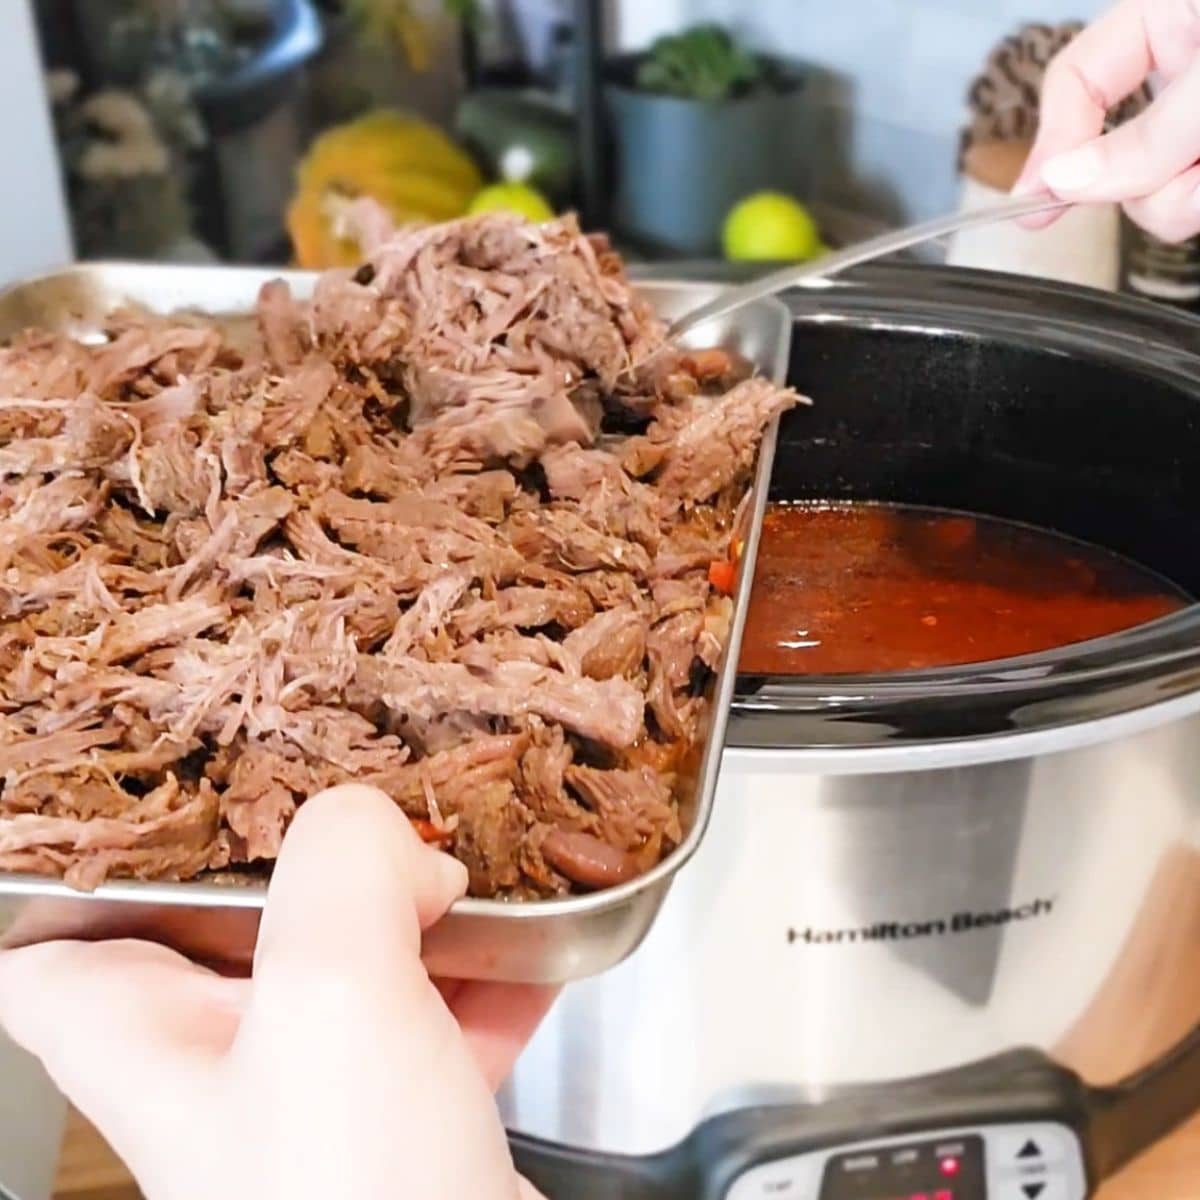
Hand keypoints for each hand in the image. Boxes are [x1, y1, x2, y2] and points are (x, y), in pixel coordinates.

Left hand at [0, 785, 553, 1199]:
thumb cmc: (355, 1197)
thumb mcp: (327, 997)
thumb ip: (340, 869)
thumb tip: (389, 839)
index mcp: (153, 1041)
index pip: (52, 950)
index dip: (94, 869)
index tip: (176, 791)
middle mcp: (224, 1068)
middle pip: (232, 928)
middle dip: (306, 857)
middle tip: (367, 799)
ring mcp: (320, 1099)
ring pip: (350, 965)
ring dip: (414, 908)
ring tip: (467, 855)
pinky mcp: (411, 1124)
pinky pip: (445, 1018)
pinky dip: (490, 975)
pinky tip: (542, 942)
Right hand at [1014, 0, 1199, 240]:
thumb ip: (1146, 136)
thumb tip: (1066, 182)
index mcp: (1168, 18)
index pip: (1075, 76)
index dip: (1052, 140)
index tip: (1032, 201)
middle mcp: (1183, 71)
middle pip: (1110, 153)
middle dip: (1137, 183)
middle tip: (1180, 179)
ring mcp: (1197, 125)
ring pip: (1150, 192)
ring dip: (1182, 200)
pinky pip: (1185, 204)